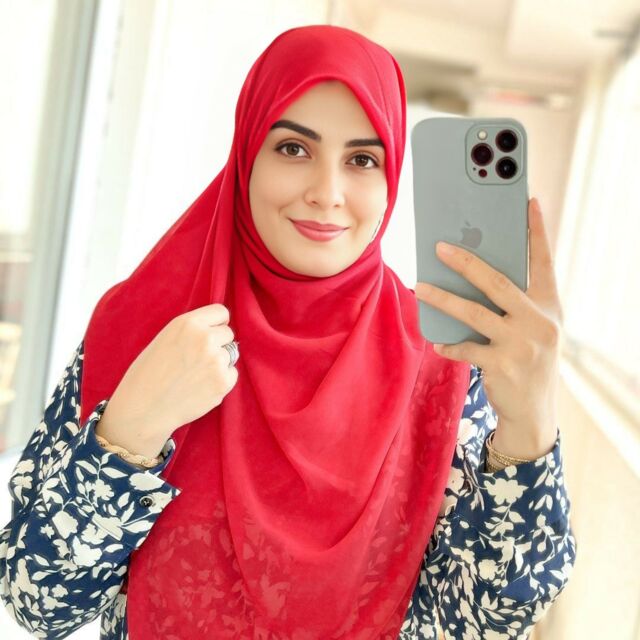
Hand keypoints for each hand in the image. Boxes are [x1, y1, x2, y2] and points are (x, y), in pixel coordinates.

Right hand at [96, 303, 238, 457]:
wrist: (142, 409)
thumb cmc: (148, 374)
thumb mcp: (166, 339)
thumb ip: (192, 331)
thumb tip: (217, 330)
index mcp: (187, 323)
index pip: (221, 312)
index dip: (216, 324)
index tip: (211, 333)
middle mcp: (204, 338)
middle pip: (228, 333)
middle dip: (217, 344)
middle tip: (197, 359)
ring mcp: (216, 360)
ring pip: (230, 355)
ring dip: (218, 364)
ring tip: (194, 376)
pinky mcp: (223, 381)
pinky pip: (232, 374)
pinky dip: (221, 381)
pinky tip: (200, 387)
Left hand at [414, 197, 562, 459]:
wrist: (534, 412)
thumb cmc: (527, 360)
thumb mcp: (533, 329)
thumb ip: (514, 304)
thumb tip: (473, 275)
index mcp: (549, 307)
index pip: (544, 263)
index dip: (537, 233)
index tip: (529, 203)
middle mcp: (540, 321)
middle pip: (497, 283)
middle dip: (467, 261)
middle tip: (440, 246)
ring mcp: (522, 344)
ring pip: (473, 312)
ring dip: (442, 298)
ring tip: (420, 287)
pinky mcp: (503, 365)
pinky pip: (466, 347)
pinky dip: (450, 344)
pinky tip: (439, 343)